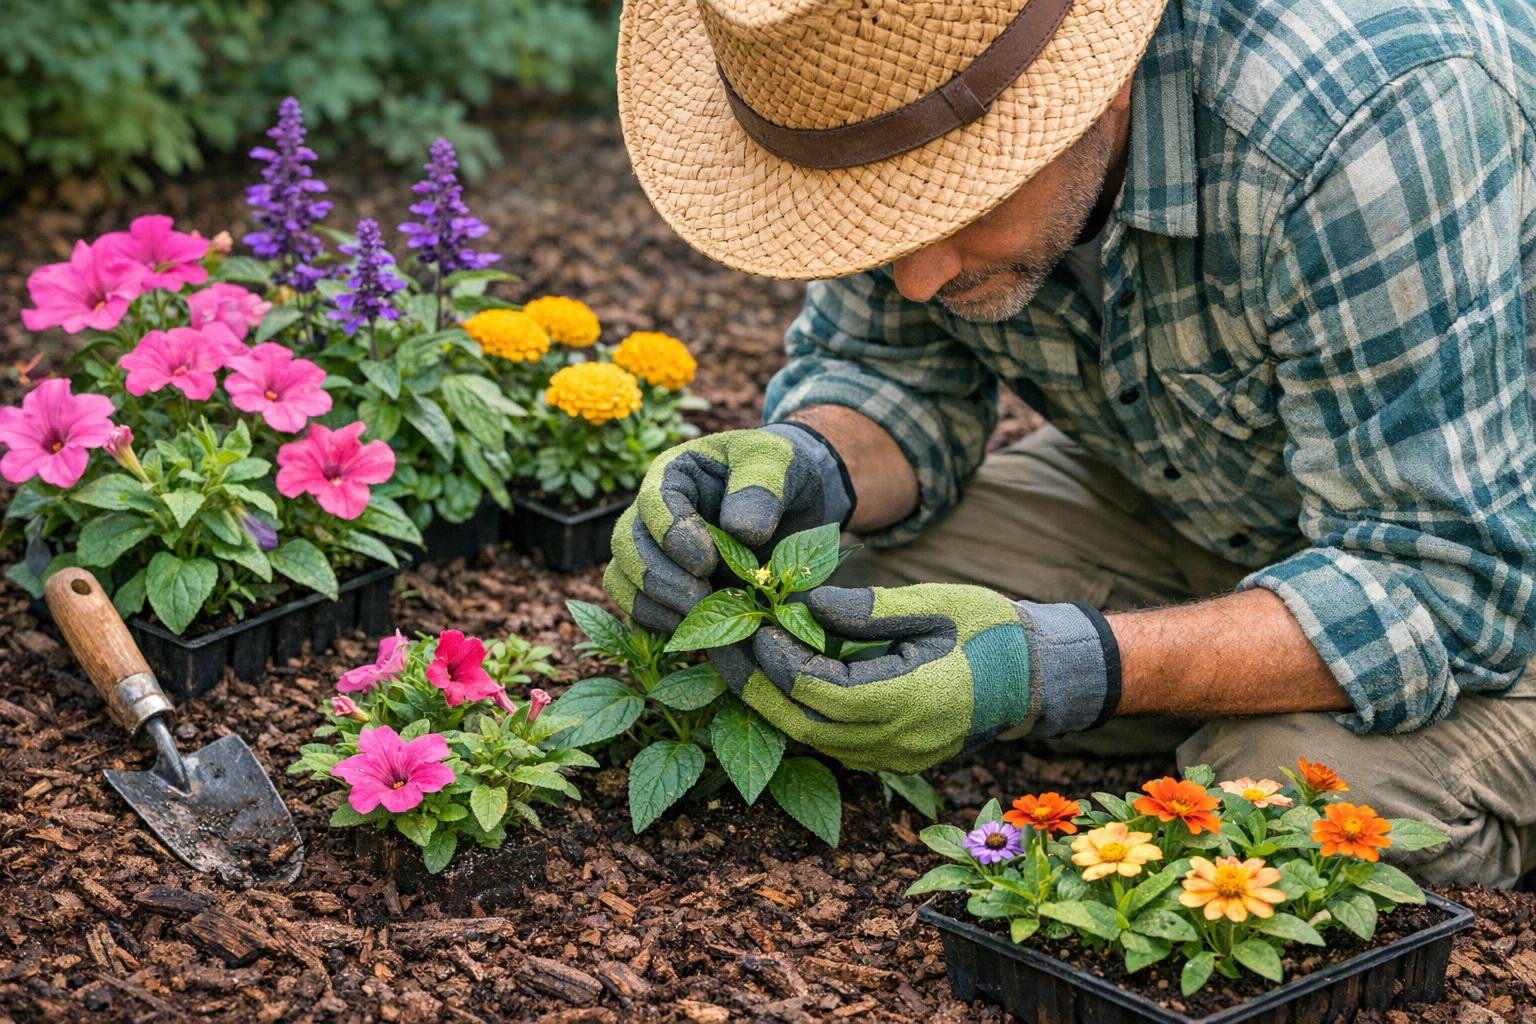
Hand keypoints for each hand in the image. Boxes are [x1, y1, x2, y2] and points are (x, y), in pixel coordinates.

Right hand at [605, 424, 851, 630]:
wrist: (793, 503)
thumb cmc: (781, 473)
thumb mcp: (780, 464)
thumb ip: (760, 489)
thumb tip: (738, 532)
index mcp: (675, 473)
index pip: (653, 501)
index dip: (674, 534)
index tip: (707, 563)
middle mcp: (653, 511)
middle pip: (627, 545)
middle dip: (660, 577)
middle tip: (701, 599)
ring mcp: (651, 548)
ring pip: (622, 577)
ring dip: (655, 603)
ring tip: (698, 616)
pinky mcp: (660, 583)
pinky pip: (636, 606)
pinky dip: (657, 621)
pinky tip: (693, 630)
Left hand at [713, 584, 1118, 773]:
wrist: (1038, 677)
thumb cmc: (992, 631)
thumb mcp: (932, 605)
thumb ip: (866, 607)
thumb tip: (803, 602)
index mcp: (907, 701)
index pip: (816, 688)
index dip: (776, 658)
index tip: (749, 621)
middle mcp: (894, 742)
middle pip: (800, 723)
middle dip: (754, 684)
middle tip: (718, 645)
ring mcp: (893, 758)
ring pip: (810, 738)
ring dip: (769, 700)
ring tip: (736, 658)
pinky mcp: (891, 758)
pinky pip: (830, 741)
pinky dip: (798, 710)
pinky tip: (778, 677)